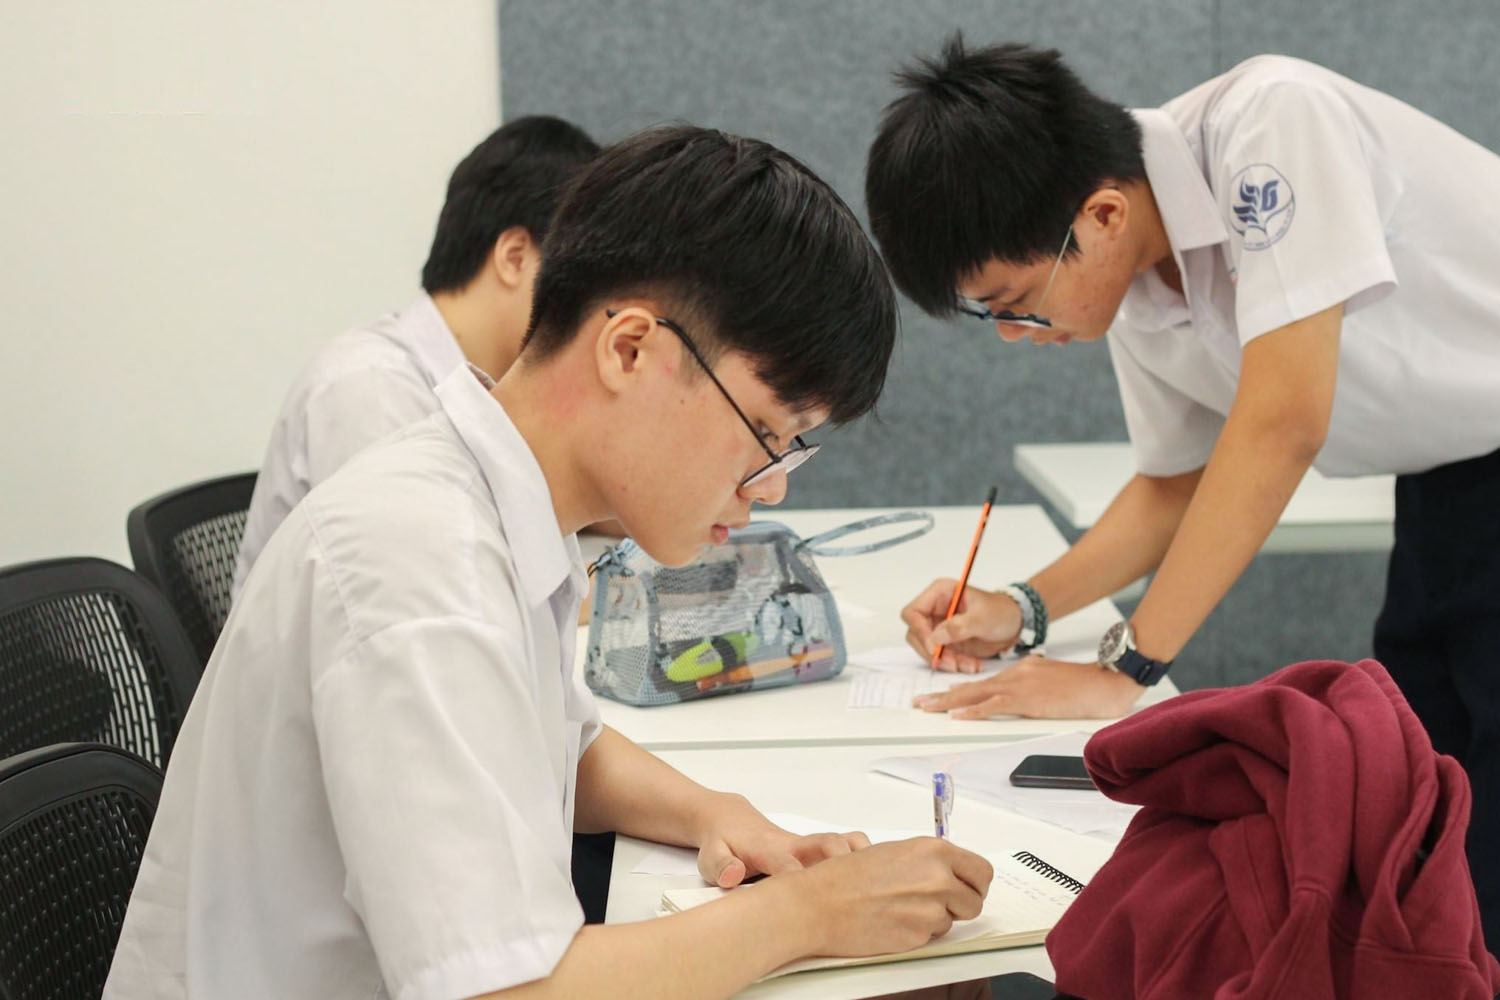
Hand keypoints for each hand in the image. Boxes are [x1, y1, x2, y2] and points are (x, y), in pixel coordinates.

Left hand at [695, 793, 870, 887]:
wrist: (729, 819)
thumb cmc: (723, 841)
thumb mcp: (710, 856)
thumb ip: (720, 866)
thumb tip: (734, 875)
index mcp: (768, 848)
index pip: (789, 865)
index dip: (803, 884)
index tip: (817, 905)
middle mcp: (793, 843)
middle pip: (828, 844)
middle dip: (845, 863)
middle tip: (859, 888)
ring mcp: (808, 845)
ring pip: (844, 842)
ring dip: (862, 856)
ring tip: (878, 882)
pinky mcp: (816, 849)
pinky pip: (847, 845)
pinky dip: (864, 854)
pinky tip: (875, 874)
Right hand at [783, 838, 992, 957]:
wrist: (820, 903)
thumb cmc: (848, 876)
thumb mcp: (895, 852)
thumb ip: (930, 861)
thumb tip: (952, 873)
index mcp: (934, 851)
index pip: (982, 871)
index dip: (976, 883)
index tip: (969, 888)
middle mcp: (938, 878)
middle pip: (975, 901)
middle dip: (961, 905)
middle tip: (940, 903)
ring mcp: (930, 909)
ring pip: (951, 921)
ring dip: (934, 918)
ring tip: (902, 908)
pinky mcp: (919, 936)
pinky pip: (930, 937)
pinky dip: (916, 932)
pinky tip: (893, 920)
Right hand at [900, 579, 1022, 671]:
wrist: (1015, 625)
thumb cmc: (1001, 612)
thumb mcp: (983, 617)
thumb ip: (959, 626)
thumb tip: (936, 636)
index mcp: (939, 594)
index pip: (913, 612)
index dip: (919, 631)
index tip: (934, 647)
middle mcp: (934, 609)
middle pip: (916, 634)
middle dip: (932, 651)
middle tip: (951, 663)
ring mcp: (938, 627)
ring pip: (927, 649)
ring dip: (944, 661)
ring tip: (967, 665)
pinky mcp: (945, 642)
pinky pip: (940, 657)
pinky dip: (953, 665)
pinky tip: (970, 665)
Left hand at [913, 656, 1142, 718]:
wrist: (1105, 681)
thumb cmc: (1085, 684)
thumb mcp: (1054, 676)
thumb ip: (1036, 677)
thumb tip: (1028, 683)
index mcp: (1021, 671)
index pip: (983, 682)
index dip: (960, 689)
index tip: (940, 695)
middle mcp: (1015, 675)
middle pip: (972, 686)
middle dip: (942, 696)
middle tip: (920, 703)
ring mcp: (1020, 686)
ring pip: (976, 694)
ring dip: (948, 703)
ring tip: (927, 708)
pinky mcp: (1029, 700)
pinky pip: (995, 706)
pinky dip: (975, 710)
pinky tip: (959, 715)